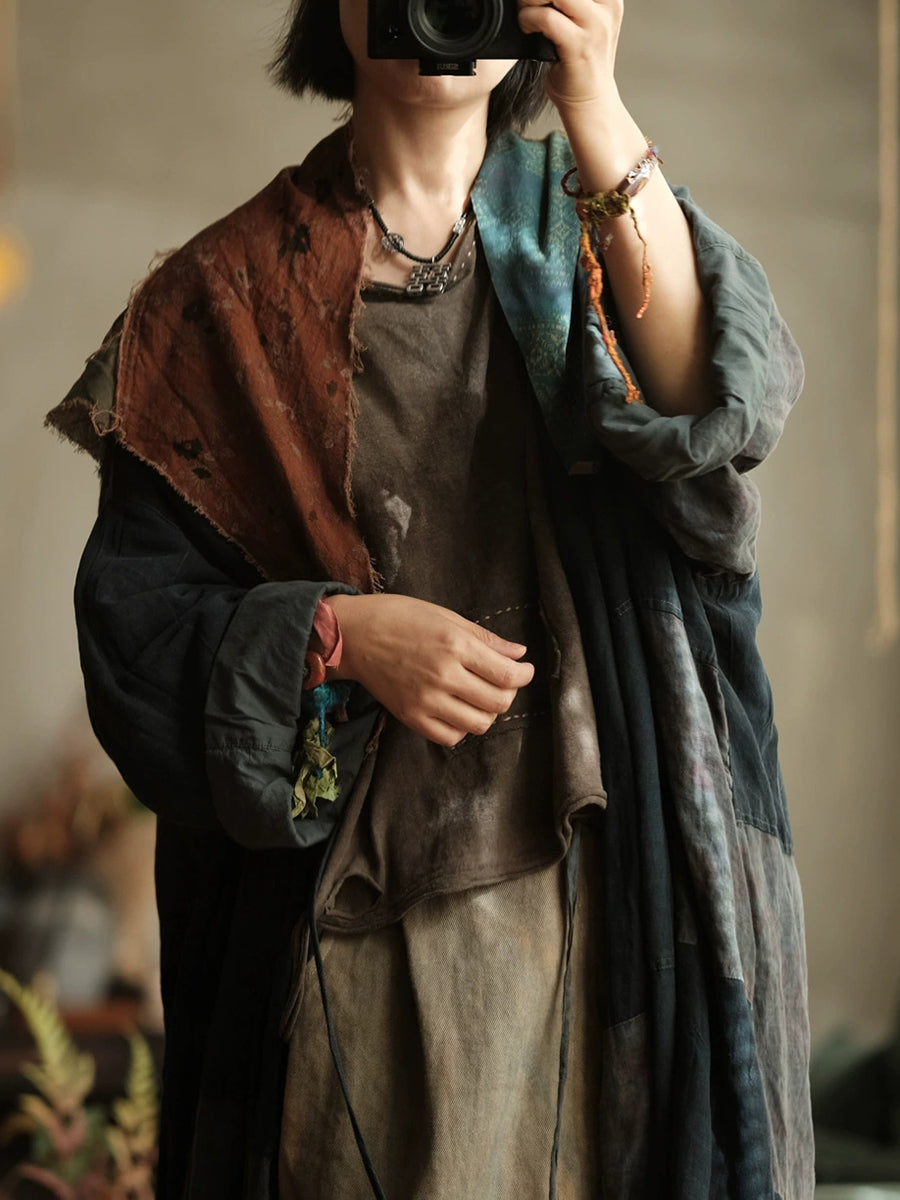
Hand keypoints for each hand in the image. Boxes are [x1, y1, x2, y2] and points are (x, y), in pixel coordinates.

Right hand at [324, 593, 534, 747]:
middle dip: (508, 693)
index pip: (507, 674)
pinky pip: (451, 737)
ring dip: (487, 712)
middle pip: (498, 702)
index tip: (524, 671)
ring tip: (480, 697)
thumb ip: (485, 639)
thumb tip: (518, 654)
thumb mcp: (446, 617)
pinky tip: (458, 710)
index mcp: (455, 646)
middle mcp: (443, 676)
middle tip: (502, 682)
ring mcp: (426, 701)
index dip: (524, 675)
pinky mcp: (411, 717)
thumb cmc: (398, 617)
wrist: (352, 635)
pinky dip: (462, 727)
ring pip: (479, 724)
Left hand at [517, 0, 623, 109]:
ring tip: (526, 12)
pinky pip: (546, 17)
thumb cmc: (580, 63)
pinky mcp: (579, 45)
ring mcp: (595, 25)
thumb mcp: (580, 21)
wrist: (591, 103)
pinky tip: (527, 27)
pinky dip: (528, 18)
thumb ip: (566, 1)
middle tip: (527, 1)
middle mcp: (606, 5)